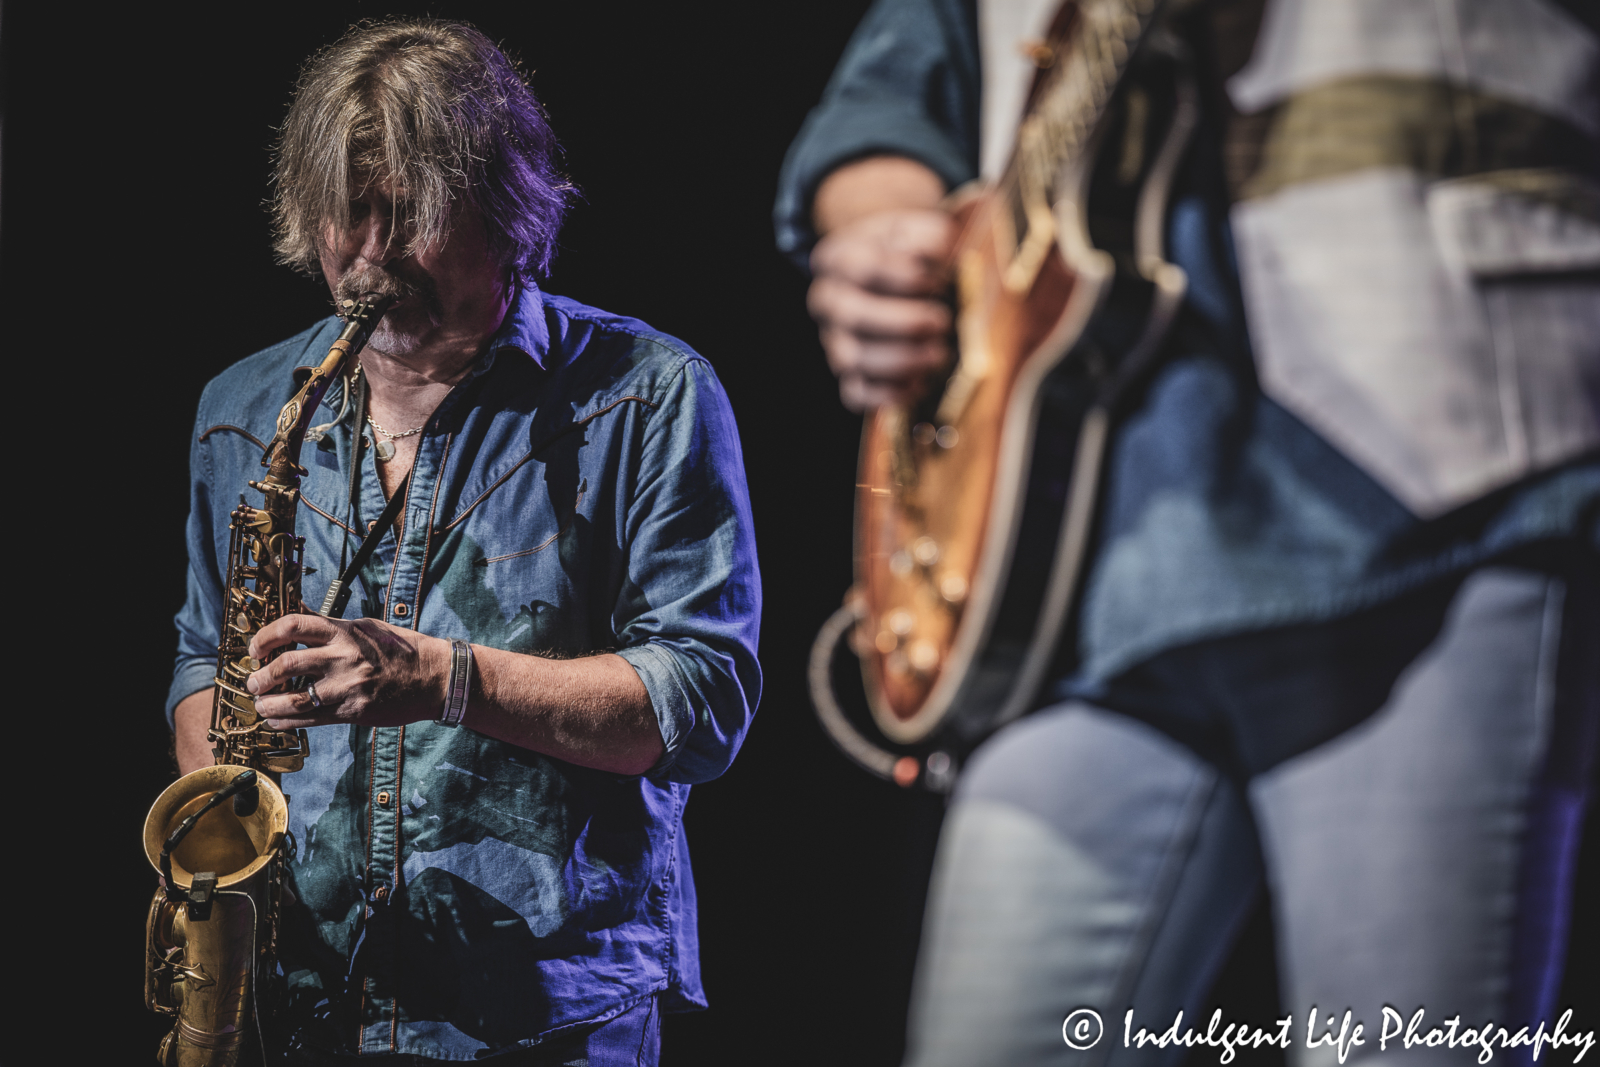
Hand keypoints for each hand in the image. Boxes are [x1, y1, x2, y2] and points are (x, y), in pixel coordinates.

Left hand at [245, 613, 449, 729]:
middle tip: (254, 682)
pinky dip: (286, 722)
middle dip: (260, 675)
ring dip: (267, 703)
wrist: (435, 678)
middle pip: (285, 664)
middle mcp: (343, 657)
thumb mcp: (367, 627)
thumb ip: (331, 625)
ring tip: (261, 704)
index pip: (293, 626)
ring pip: (292, 698)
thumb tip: (296, 612)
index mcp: (345, 631)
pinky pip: (310, 719)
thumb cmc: (402, 650)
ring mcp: (347, 686)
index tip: (256, 647)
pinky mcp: (353, 711)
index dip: (266, 636)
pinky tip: (277, 720)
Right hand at [808, 208, 957, 410]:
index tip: (935, 280)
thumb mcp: (913, 228)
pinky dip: (889, 394)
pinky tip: (921, 382)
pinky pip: (857, 394)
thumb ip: (929, 235)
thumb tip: (944, 254)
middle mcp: (828, 301)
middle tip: (940, 321)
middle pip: (853, 317)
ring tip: (938, 354)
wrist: (882, 270)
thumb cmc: (902, 251)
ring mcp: (834, 339)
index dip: (905, 278)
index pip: (864, 269)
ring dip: (902, 361)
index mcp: (838, 259)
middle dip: (905, 323)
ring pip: (854, 360)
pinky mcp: (847, 373)